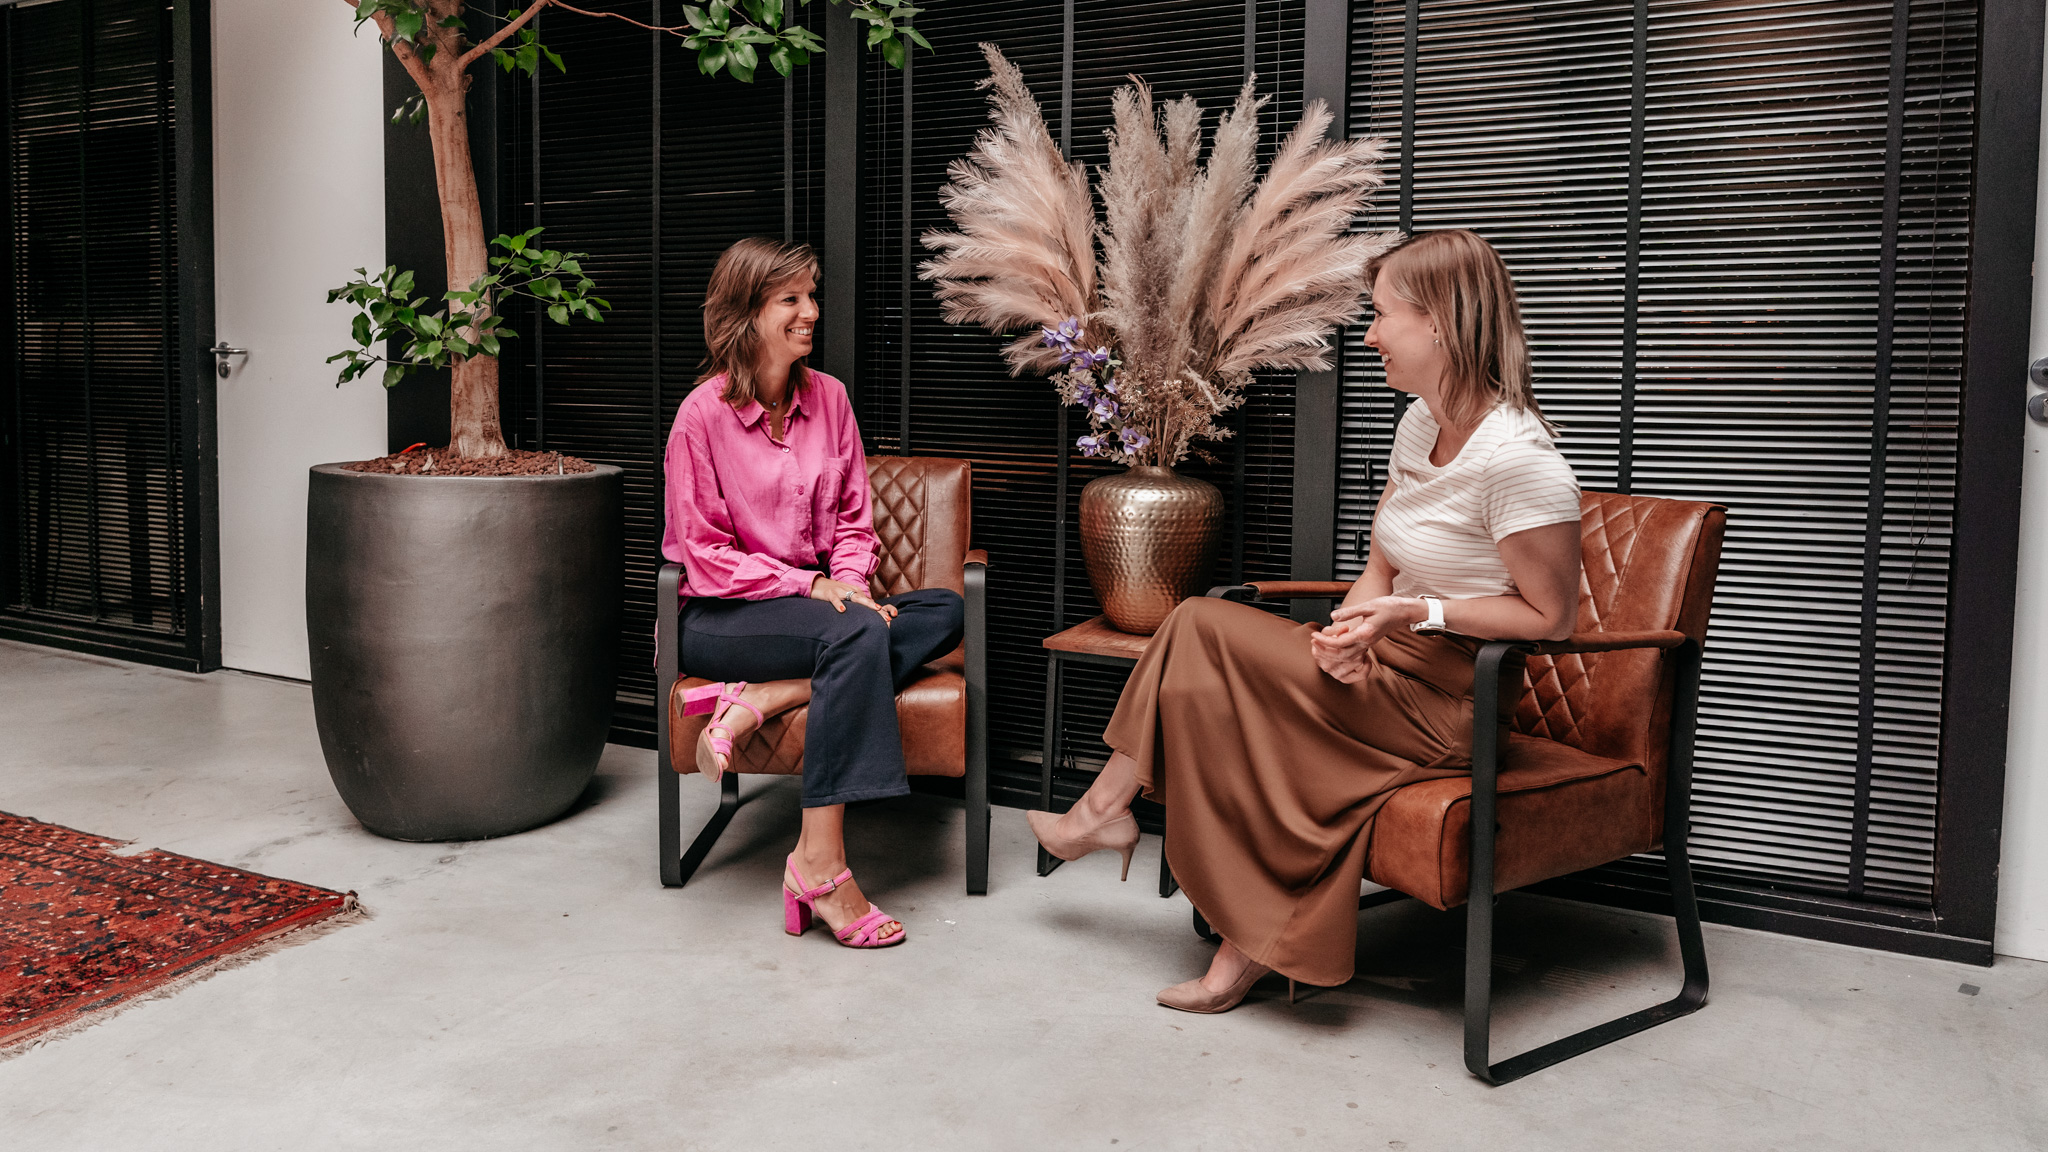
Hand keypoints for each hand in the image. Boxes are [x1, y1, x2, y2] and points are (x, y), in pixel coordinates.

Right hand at [807, 575, 897, 623]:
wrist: (817, 583)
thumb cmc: (834, 592)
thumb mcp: (847, 598)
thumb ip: (857, 604)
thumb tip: (870, 613)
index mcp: (855, 592)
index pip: (869, 601)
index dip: (879, 610)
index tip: (889, 619)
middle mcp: (849, 590)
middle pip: (865, 599)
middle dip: (877, 607)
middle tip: (886, 616)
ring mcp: (840, 591)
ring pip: (854, 597)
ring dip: (865, 603)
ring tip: (875, 608)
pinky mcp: (829, 594)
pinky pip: (834, 599)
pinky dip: (838, 604)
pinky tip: (842, 610)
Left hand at [1310, 596, 1425, 682]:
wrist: (1404, 612)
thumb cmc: (1388, 606)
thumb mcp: (1368, 605)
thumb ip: (1350, 612)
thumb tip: (1332, 616)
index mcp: (1365, 633)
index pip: (1340, 643)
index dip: (1325, 640)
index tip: (1315, 634)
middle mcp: (1366, 642)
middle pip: (1341, 655)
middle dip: (1325, 650)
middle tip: (1313, 640)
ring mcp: (1367, 644)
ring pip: (1346, 657)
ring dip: (1331, 653)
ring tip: (1319, 644)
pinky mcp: (1367, 643)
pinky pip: (1351, 654)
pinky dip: (1339, 652)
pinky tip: (1331, 643)